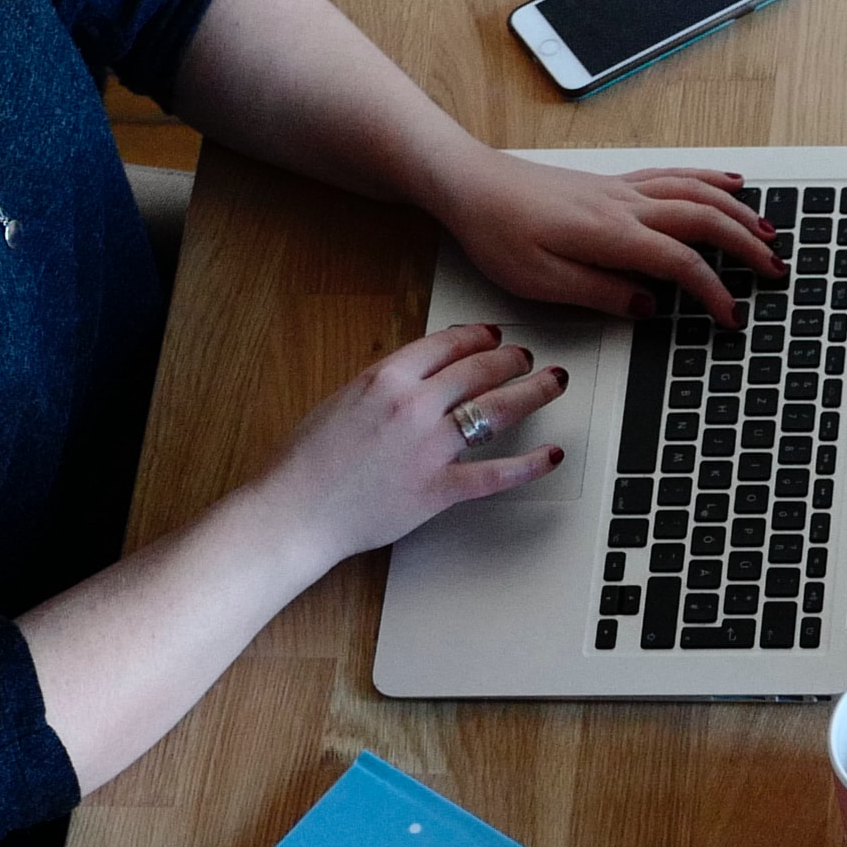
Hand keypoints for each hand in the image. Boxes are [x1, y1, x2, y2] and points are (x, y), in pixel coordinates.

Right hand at [264, 322, 569, 568]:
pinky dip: (531, 464)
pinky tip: (553, 455)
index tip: (493, 335)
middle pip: (481, 369)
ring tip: (552, 383)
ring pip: (499, 409)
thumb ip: (382, 386)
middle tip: (526, 358)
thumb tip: (415, 375)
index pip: (448, 343)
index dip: (479, 336)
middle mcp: (414, 405)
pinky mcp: (439, 489)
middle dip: (513, 359)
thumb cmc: (304, 462)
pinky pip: (497, 473)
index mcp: (386, 378)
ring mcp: (430, 447)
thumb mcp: (340, 401)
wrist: (293, 511)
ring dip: (533, 392)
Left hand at [440, 155, 783, 324]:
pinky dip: (711, 178)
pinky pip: (676, 175)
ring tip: (767, 233)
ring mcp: (622, 190)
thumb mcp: (540, 281)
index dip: (714, 292)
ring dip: (738, 211)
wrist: (471, 184)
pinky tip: (730, 182)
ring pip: (697, 192)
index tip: (732, 317)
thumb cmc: (497, 231)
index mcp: (610, 234)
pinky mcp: (614, 184)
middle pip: (704, 219)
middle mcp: (625, 205)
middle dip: (747, 246)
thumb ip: (600, 292)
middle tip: (775, 272)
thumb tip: (649, 305)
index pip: (681, 264)